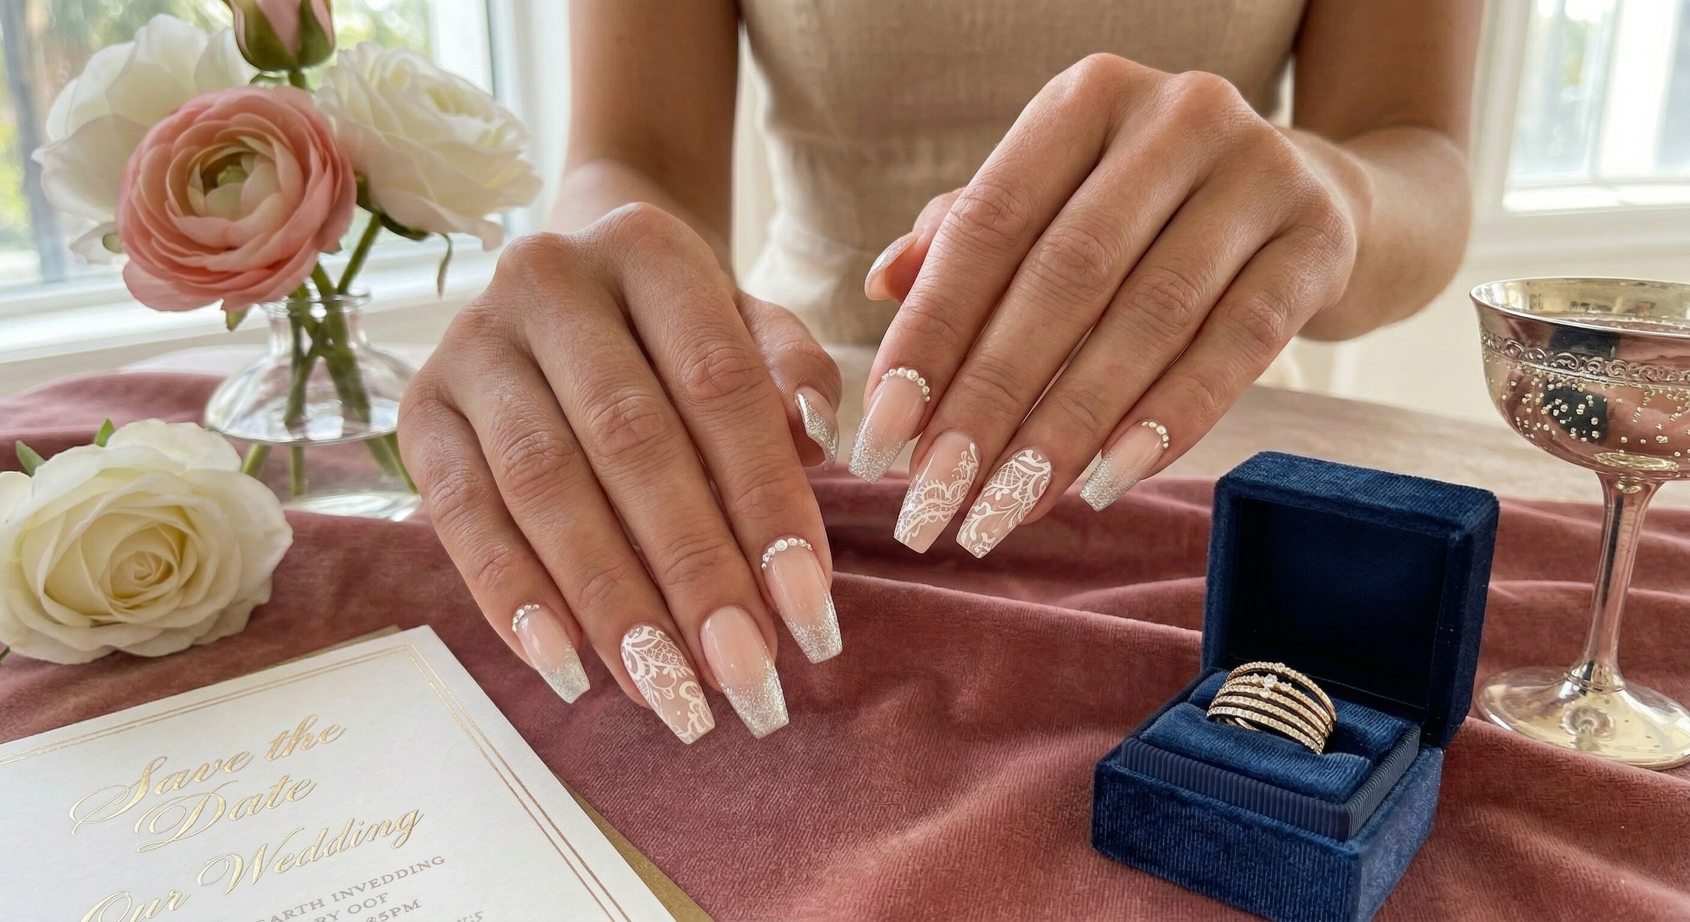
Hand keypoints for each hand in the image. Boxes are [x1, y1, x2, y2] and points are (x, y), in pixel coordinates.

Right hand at [398, 203, 844, 742]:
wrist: (573, 284)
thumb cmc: (682, 327)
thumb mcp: (750, 327)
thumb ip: (793, 374)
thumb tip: (816, 441)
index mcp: (646, 247)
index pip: (719, 385)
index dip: (768, 503)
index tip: (812, 612)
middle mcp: (547, 278)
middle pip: (630, 442)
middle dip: (693, 572)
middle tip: (744, 675)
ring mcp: (471, 342)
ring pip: (543, 486)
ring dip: (609, 602)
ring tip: (669, 693)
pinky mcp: (419, 407)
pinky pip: (459, 514)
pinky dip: (513, 598)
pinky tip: (570, 670)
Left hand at [854, 54, 1361, 555]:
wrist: (1322, 197)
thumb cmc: (1154, 213)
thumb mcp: (1062, 202)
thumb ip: (970, 236)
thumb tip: (884, 284)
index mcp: (1088, 99)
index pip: (988, 226)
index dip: (929, 337)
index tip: (881, 440)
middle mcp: (1176, 117)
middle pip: (1063, 278)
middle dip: (987, 403)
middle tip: (934, 499)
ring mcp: (1260, 172)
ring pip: (1146, 320)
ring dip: (1064, 432)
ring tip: (1003, 512)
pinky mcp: (1321, 240)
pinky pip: (1236, 346)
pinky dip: (1166, 422)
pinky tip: (1104, 483)